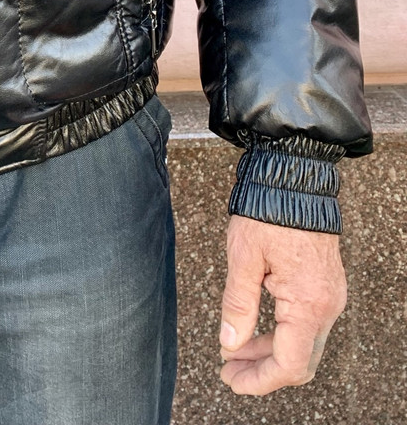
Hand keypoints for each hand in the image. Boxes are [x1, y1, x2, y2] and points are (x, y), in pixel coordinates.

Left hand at [218, 214, 345, 395]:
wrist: (294, 179)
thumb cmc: (267, 212)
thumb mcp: (243, 257)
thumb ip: (238, 305)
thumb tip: (230, 344)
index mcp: (309, 304)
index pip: (288, 365)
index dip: (259, 380)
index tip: (231, 380)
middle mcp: (327, 306)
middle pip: (299, 361)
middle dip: (262, 371)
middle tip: (229, 371)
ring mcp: (330, 297)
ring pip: (302, 343)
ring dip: (269, 352)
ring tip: (233, 352)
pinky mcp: (325, 286)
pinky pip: (306, 323)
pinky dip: (281, 333)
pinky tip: (253, 329)